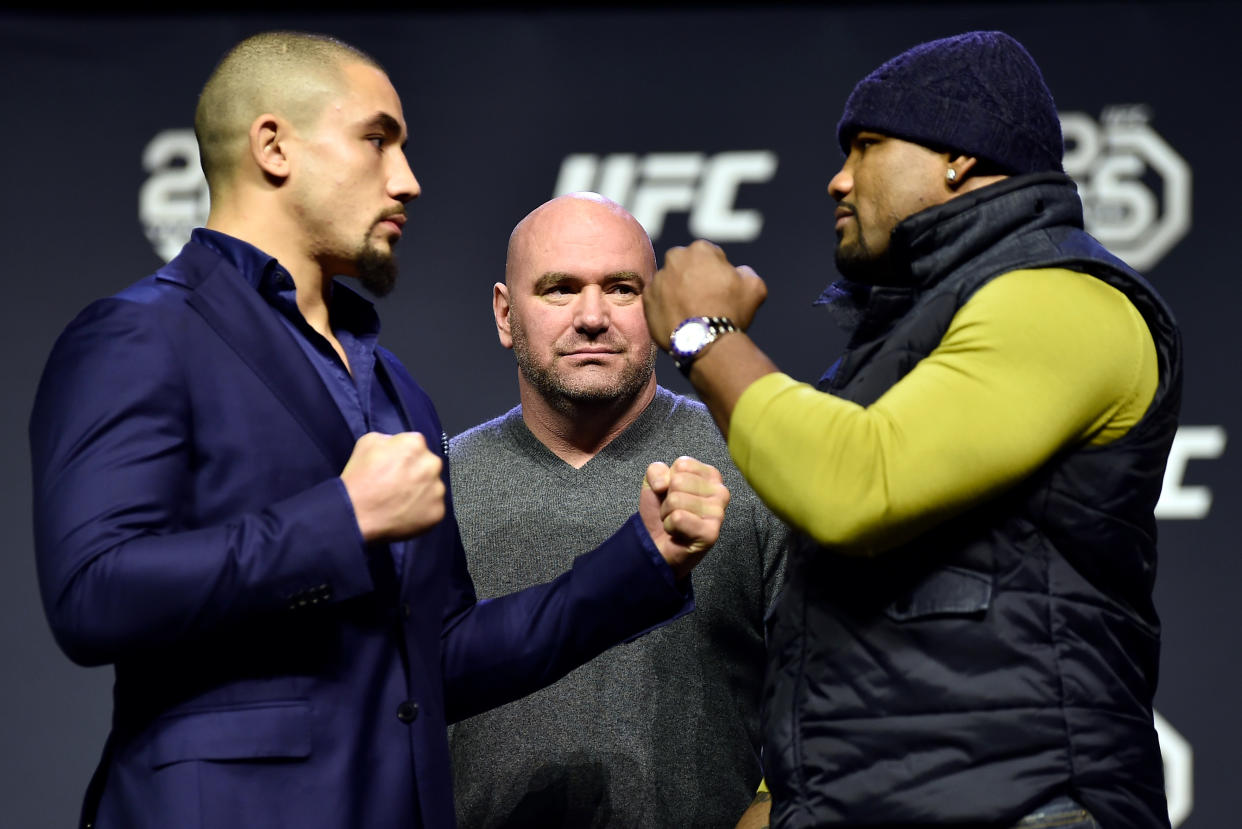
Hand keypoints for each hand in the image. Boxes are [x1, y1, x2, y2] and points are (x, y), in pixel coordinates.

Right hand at [340, 432, 445, 541]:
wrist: (357, 513)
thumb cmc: (360, 479)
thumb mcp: (367, 442)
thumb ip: (388, 438)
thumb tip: (395, 443)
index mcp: (415, 444)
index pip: (416, 445)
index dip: (405, 456)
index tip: (396, 466)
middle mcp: (432, 464)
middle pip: (428, 465)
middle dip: (417, 472)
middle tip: (398, 483)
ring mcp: (437, 489)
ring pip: (432, 486)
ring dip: (421, 491)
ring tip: (401, 499)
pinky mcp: (438, 510)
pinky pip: (434, 507)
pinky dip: (423, 510)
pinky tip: (405, 511)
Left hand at [639, 456, 729, 579]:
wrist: (657, 544)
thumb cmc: (662, 512)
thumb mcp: (654, 483)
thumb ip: (656, 470)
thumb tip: (663, 483)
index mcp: (711, 475)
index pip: (683, 464)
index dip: (669, 480)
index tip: (674, 494)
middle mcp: (720, 491)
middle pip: (679, 481)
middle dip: (668, 499)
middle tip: (675, 511)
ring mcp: (719, 513)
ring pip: (676, 499)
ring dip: (667, 514)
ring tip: (677, 522)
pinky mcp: (711, 532)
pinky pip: (678, 518)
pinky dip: (670, 526)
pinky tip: (679, 532)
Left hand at [644, 239, 767, 349]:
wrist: (705, 342)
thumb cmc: (731, 312)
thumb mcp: (755, 287)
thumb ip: (745, 272)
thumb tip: (737, 272)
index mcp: (700, 249)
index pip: (709, 255)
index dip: (717, 272)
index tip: (721, 289)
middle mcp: (675, 258)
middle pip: (686, 265)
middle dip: (693, 277)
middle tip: (704, 300)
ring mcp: (658, 279)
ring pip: (670, 282)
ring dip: (678, 292)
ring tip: (691, 314)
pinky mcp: (647, 300)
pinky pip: (658, 300)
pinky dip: (666, 307)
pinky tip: (680, 320)